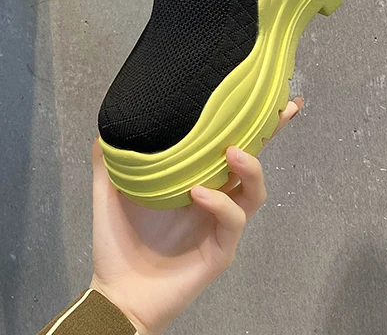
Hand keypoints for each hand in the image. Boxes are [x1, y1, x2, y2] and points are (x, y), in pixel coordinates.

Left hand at [89, 98, 303, 334]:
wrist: (117, 292)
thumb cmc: (117, 243)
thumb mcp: (109, 191)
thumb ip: (110, 160)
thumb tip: (106, 125)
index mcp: (194, 179)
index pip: (225, 146)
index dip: (246, 122)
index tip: (263, 92)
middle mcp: (213, 198)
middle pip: (252, 162)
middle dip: (270, 134)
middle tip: (280, 109)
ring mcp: (218, 224)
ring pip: (254, 192)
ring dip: (250, 167)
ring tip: (231, 152)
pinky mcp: (220, 251)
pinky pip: (232, 221)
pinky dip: (219, 203)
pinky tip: (198, 192)